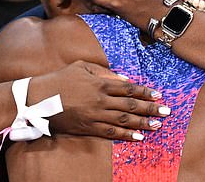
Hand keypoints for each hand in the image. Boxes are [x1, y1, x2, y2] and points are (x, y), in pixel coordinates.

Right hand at [31, 61, 169, 140]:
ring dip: (142, 124)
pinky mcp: (88, 127)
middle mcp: (101, 100)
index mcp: (100, 83)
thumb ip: (104, 72)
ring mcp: (95, 115)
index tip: (158, 94)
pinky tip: (138, 138)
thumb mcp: (82, 67)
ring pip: (124, 121)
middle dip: (151, 109)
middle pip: (131, 106)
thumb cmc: (60, 79)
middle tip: (166, 111)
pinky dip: (125, 136)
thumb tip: (123, 79)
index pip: (129, 88)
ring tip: (157, 126)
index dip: (145, 92)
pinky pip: (110, 133)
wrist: (38, 98)